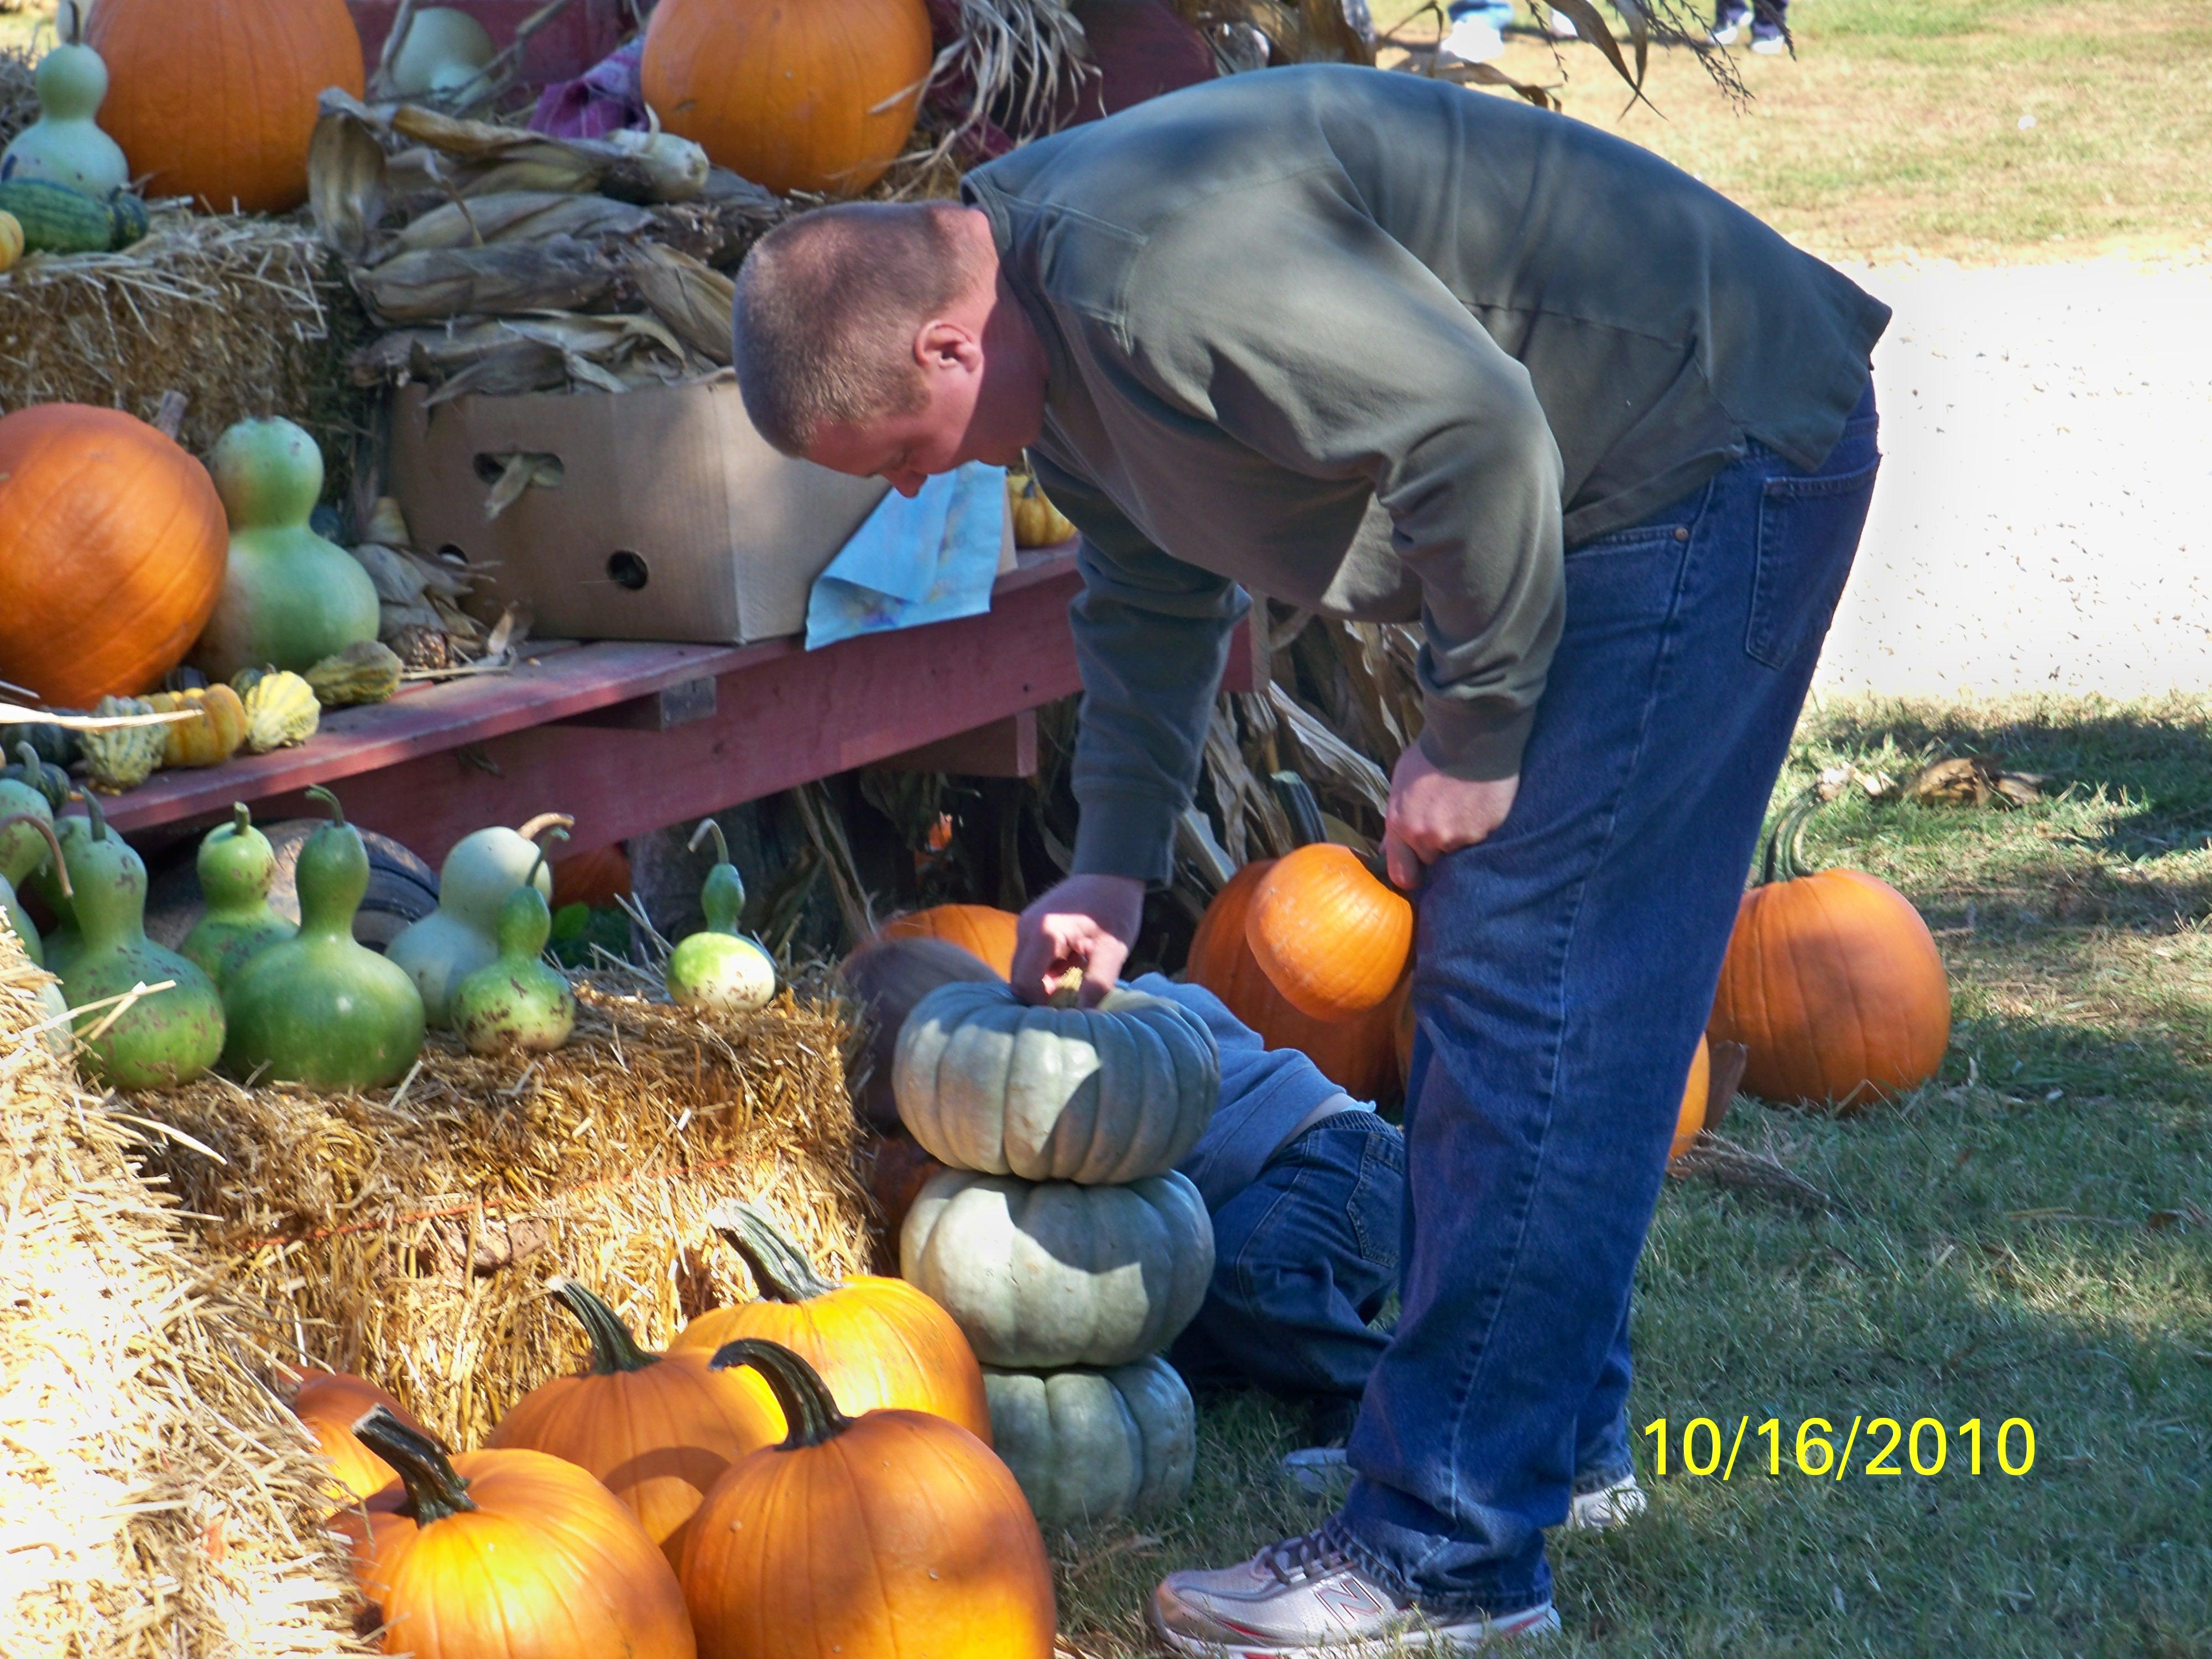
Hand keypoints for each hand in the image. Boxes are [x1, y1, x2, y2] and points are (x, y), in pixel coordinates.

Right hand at [1011, 873, 1144, 1005]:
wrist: (1111, 873)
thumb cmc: (1115, 910)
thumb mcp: (1113, 951)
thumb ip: (1097, 984)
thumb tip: (1084, 1017)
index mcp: (1044, 933)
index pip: (1025, 984)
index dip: (1043, 1003)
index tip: (1068, 1007)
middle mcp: (1026, 928)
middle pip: (1019, 978)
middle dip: (1042, 994)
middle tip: (1072, 995)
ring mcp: (1025, 924)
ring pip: (1023, 969)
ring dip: (1045, 981)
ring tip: (1075, 975)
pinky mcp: (1030, 925)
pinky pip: (1030, 957)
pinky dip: (1046, 968)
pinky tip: (1070, 963)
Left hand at [1383, 744, 1519, 889]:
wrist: (1469, 736)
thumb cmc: (1431, 755)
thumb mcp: (1400, 784)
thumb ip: (1396, 819)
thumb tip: (1386, 847)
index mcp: (1402, 826)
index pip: (1402, 874)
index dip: (1410, 874)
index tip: (1416, 869)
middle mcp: (1428, 838)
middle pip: (1432, 860)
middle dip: (1436, 846)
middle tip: (1445, 819)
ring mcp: (1459, 838)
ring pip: (1458, 851)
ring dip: (1460, 836)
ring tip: (1464, 808)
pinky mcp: (1486, 832)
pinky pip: (1482, 839)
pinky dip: (1481, 827)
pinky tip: (1480, 805)